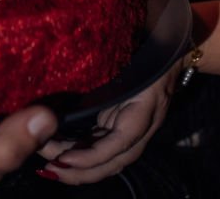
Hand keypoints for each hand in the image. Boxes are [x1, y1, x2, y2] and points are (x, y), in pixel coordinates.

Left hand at [38, 59, 182, 184]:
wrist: (171, 50)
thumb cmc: (151, 47)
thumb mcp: (132, 56)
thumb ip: (110, 68)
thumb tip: (75, 75)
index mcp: (145, 107)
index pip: (121, 142)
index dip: (94, 155)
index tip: (65, 158)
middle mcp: (142, 125)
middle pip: (113, 161)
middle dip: (80, 171)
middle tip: (48, 169)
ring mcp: (134, 128)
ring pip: (107, 159)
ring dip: (78, 166)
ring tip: (49, 165)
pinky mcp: (123, 125)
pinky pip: (104, 148)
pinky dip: (83, 154)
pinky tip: (62, 154)